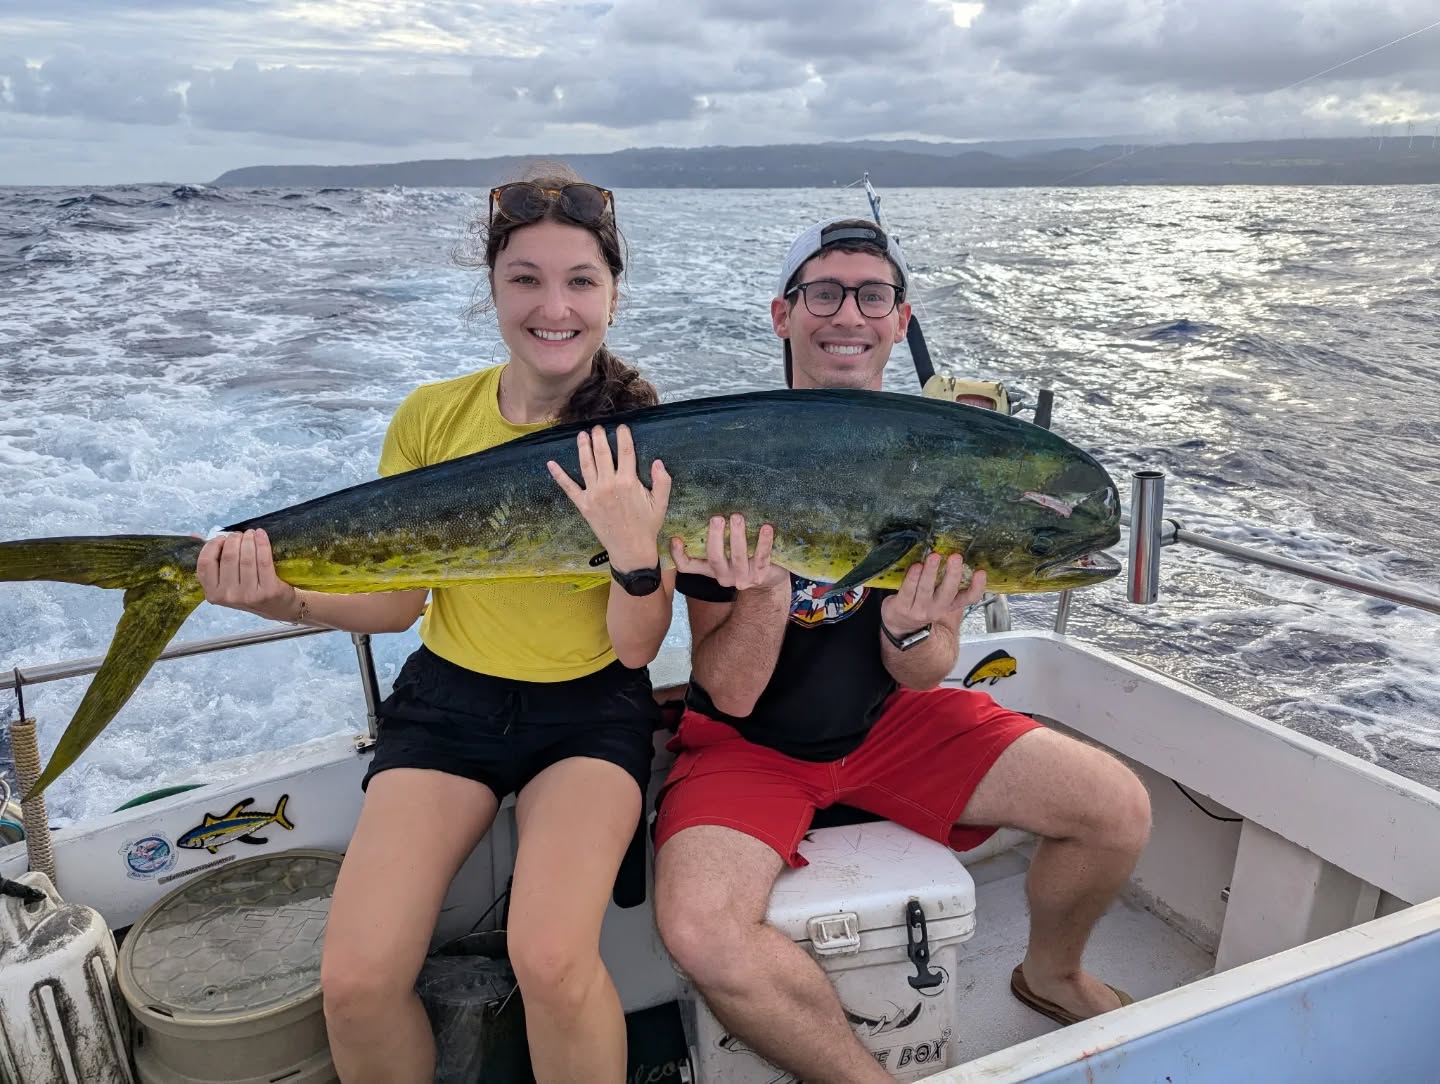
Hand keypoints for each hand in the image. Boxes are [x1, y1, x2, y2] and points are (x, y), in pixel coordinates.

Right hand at [196, 528, 300, 621]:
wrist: (276, 606)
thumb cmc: (248, 590)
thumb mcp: (225, 581)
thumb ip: (211, 561)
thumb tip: (194, 535)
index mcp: (212, 593)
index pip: (205, 563)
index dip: (213, 545)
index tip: (222, 538)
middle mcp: (228, 596)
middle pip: (228, 557)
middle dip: (234, 539)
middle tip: (240, 534)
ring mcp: (248, 595)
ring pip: (246, 558)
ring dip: (249, 540)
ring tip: (251, 534)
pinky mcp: (268, 591)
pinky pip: (263, 561)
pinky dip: (262, 544)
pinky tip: (261, 535)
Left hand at [547, 424, 670, 570]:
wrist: (630, 548)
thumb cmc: (647, 525)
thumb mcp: (660, 503)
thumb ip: (662, 481)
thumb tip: (657, 462)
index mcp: (628, 482)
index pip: (625, 451)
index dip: (623, 436)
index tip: (621, 427)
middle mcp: (608, 484)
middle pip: (602, 453)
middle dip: (599, 437)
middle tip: (598, 428)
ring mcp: (594, 494)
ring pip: (585, 464)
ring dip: (582, 447)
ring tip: (581, 435)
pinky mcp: (583, 505)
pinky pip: (568, 487)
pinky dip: (558, 475)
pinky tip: (551, 464)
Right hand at [670, 513, 789, 590]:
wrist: (769, 581)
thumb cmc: (744, 559)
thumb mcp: (726, 553)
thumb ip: (715, 539)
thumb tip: (703, 508)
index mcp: (711, 569)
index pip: (688, 567)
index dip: (678, 555)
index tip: (675, 539)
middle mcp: (724, 576)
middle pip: (715, 558)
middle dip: (715, 537)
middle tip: (717, 518)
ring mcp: (742, 578)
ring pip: (738, 556)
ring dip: (737, 536)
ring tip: (737, 517)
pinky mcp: (761, 576)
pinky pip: (761, 557)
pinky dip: (764, 542)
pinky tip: (766, 528)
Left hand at [879, 553, 986, 634]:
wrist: (900, 623)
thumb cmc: (921, 603)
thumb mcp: (940, 597)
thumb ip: (948, 582)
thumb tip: (958, 556)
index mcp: (950, 604)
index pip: (969, 598)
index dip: (977, 587)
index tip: (980, 572)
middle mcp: (937, 609)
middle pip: (948, 592)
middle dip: (952, 574)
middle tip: (956, 557)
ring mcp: (919, 610)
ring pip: (926, 589)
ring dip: (931, 571)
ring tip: (934, 556)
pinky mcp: (902, 607)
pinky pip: (908, 590)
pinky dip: (912, 578)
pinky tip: (916, 566)